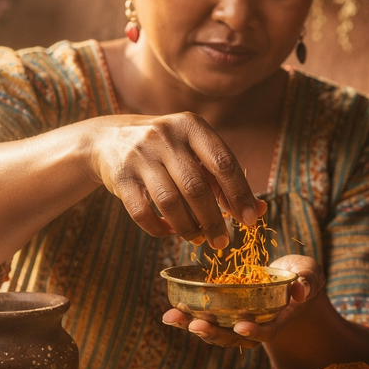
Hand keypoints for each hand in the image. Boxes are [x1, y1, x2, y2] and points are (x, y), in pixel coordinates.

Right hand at [85, 112, 261, 242]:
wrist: (109, 139)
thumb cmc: (167, 151)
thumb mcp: (195, 153)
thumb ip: (224, 180)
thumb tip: (259, 211)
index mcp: (192, 126)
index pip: (224, 163)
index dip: (240, 194)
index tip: (250, 221)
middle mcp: (166, 136)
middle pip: (196, 187)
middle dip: (213, 220)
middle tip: (222, 242)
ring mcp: (140, 155)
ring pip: (169, 202)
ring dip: (187, 228)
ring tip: (196, 238)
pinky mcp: (120, 176)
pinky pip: (141, 212)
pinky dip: (158, 229)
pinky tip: (168, 232)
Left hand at [163, 254, 322, 347]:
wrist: (291, 279)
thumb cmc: (302, 277)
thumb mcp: (310, 275)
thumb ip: (307, 282)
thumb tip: (301, 291)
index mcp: (278, 320)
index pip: (266, 332)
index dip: (254, 331)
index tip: (240, 325)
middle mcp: (256, 326)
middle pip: (233, 338)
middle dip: (213, 333)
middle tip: (194, 325)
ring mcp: (239, 321)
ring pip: (216, 331)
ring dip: (193, 326)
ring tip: (172, 317)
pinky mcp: (226, 313)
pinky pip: (207, 318)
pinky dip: (189, 315)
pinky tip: (171, 310)